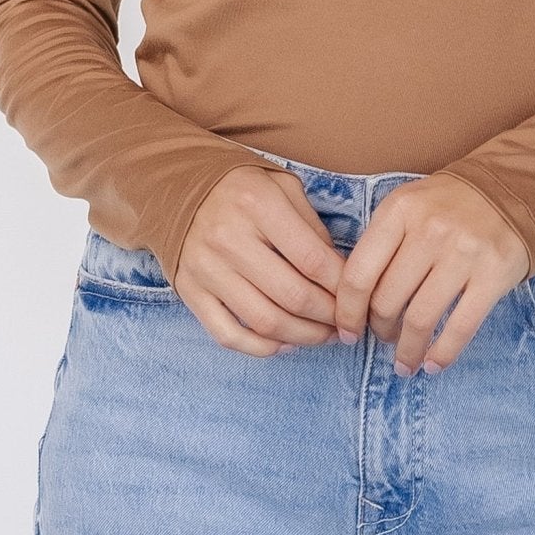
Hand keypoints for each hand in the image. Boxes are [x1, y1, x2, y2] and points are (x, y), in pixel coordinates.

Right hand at [174, 163, 346, 355]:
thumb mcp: (282, 187)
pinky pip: (228, 335)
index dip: (342, 287)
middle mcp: (229, 239)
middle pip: (293, 296)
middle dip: (329, 318)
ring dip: (304, 337)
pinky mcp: (189, 292)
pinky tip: (286, 343)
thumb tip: (339, 274)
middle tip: (347, 324)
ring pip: (265, 322)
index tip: (358, 297)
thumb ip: (312, 227)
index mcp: (257, 205)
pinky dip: (262, 348)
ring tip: (324, 336)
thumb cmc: (240, 187)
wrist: (176, 186)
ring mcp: (206, 269)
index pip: (313, 260)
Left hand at [334, 173, 529, 374]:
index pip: (358, 273)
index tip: (347, 332)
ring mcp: (464, 253)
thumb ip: (381, 244)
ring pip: (421, 319)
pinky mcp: (494, 274)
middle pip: (387, 300)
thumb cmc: (447, 206)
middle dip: (380, 330)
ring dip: (407, 350)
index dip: (347, 312)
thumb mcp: (407, 206)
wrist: (510, 189)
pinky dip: (442, 355)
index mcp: (400, 211)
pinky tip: (433, 365)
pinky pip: (461, 327)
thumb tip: (353, 300)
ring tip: (405, 362)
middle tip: (383, 337)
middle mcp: (430, 230)